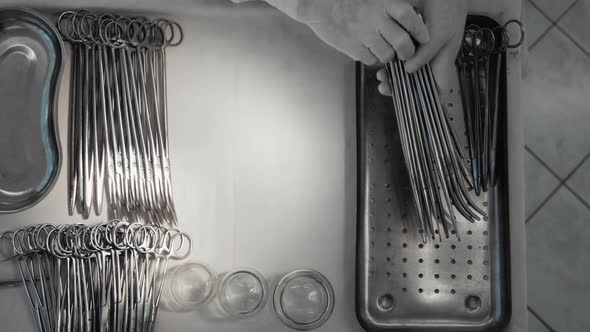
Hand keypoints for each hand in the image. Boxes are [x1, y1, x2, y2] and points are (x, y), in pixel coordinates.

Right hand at [298, 0, 429, 64]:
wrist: (318, 5)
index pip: (409, 17)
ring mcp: (363, 35)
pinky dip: (372, 58)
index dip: (420, 29)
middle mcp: (375, 18)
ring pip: (387, 55)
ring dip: (389, 56)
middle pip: (403, 42)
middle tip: (406, 52)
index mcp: (383, 2)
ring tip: (385, 50)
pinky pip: (370, 60)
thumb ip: (392, 4)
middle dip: (408, 52)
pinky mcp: (352, 48)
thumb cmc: (349, 0)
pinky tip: (368, 50)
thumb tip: (412, 12)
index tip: (424, 37)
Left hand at [377, 0, 467, 94]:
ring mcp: (422, 50)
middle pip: (417, 83)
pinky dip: (391, 61)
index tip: (410, 104)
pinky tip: (382, 61)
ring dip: (393, 75)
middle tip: (385, 86)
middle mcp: (432, 59)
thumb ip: (426, 54)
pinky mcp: (412, 41)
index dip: (426, 100)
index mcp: (443, 62)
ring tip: (380, 76)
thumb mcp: (441, 33)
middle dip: (401, 87)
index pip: (438, 90)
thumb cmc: (449, 8)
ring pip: (406, 71)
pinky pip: (400, 57)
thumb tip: (409, 71)